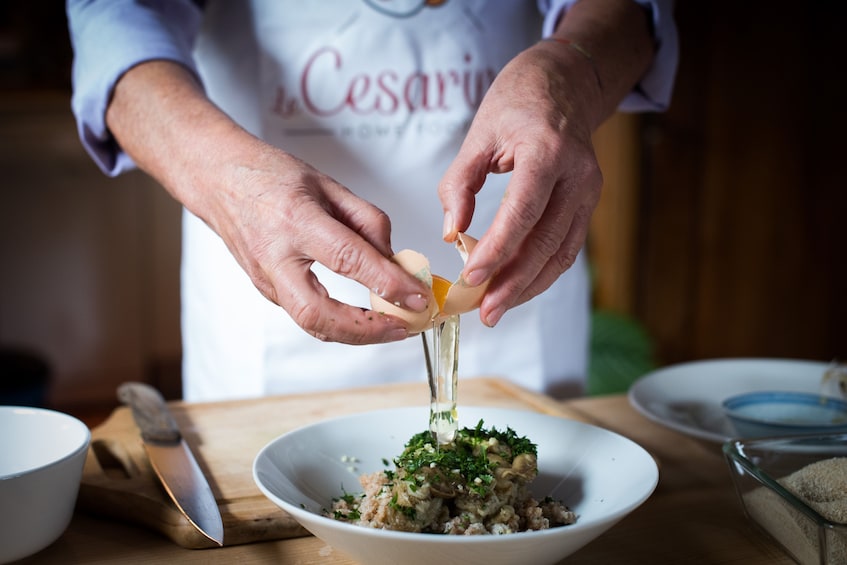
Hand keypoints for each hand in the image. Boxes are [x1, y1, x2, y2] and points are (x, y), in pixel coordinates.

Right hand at [205, 140, 432, 342]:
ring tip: (392, 328)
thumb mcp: (328, 184)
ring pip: (311, 324)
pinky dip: (339, 324)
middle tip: (403, 327)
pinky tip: (365, 318)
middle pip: (318, 313)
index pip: (349, 259)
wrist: (218, 180)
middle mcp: (276, 256)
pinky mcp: (266, 291)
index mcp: (296, 220)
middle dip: (366, 329)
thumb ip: (367, 221)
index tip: (418, 296)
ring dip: (356, 334)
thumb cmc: (270, 176)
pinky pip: (306, 316)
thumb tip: (394, 258)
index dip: (388, 283)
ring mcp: (266, 279)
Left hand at [439, 42, 603, 326]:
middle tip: (484, 312)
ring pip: (562, 253)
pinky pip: (566, 248)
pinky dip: (541, 273)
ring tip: (496, 309)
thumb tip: (452, 234)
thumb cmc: (516, 106)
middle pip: (547, 242)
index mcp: (547, 151)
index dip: (498, 250)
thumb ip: (460, 185)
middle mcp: (577, 175)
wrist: (563, 86)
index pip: (523, 212)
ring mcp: (589, 192)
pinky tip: (516, 288)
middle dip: (514, 283)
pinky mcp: (589, 205)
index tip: (472, 278)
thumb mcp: (477, 136)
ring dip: (529, 287)